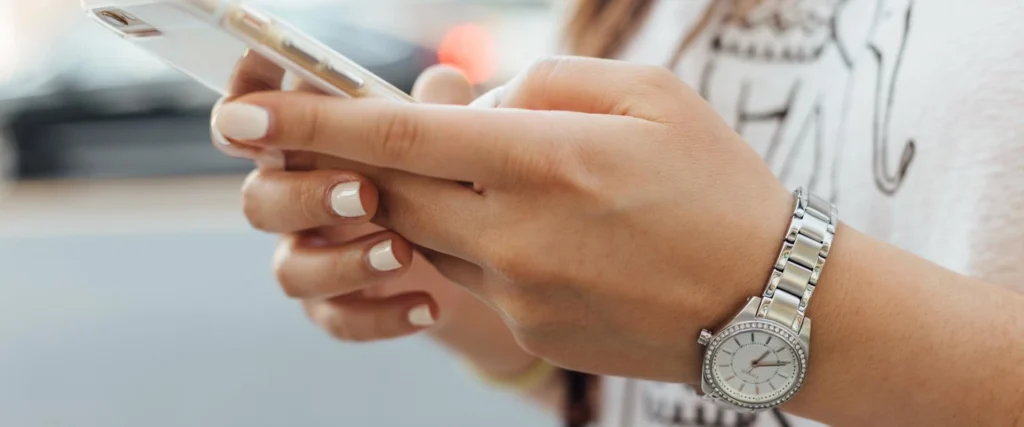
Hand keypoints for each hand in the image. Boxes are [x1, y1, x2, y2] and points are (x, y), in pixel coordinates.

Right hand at [213, 54, 538, 378]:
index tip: (255, 111)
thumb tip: (444, 81)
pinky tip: (428, 306)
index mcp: (306, 143)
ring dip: (342, 263)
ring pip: (290, 270)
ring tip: (404, 253)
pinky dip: (380, 316)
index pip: (250, 122)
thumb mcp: (446, 136)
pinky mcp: (336, 305)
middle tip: (366, 194)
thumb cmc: (442, 173)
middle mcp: (295, 199)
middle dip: (306, 197)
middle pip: (260, 200)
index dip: (241, 111)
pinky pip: (337, 319)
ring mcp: (311, 256)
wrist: (474, 255)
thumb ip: (438, 108)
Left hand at [213, 56, 793, 382]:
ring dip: (434, 200)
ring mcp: (520, 292)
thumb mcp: (650, 95)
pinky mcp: (529, 330)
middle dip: (358, 161)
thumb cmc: (719, 185)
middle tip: (355, 137)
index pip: (399, 136)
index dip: (311, 122)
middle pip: (391, 191)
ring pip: (428, 235)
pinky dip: (482, 242)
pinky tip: (548, 233)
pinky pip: (474, 276)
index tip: (242, 116)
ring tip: (504, 180)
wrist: (772, 303)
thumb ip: (545, 83)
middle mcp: (518, 232)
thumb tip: (471, 100)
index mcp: (547, 159)